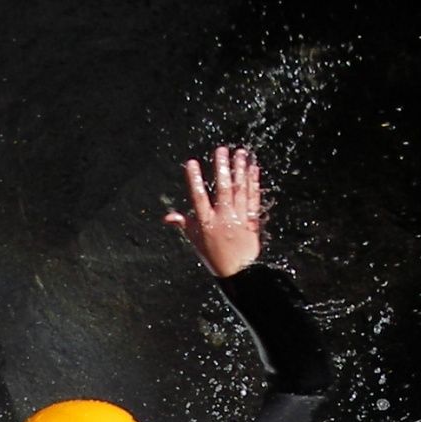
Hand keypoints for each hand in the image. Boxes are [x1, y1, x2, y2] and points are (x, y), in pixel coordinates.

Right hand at [163, 145, 262, 277]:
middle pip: (223, 190)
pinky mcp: (252, 220)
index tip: (191, 163)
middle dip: (222, 168)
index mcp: (206, 223)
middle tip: (221, 150)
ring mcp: (239, 219)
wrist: (238, 271)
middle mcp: (223, 219)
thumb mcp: (195, 240)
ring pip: (240, 191)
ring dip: (239, 170)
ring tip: (239, 153)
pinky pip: (253, 199)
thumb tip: (167, 217)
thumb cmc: (214, 255)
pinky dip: (253, 183)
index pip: (198, 197)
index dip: (194, 180)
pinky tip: (252, 168)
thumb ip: (184, 223)